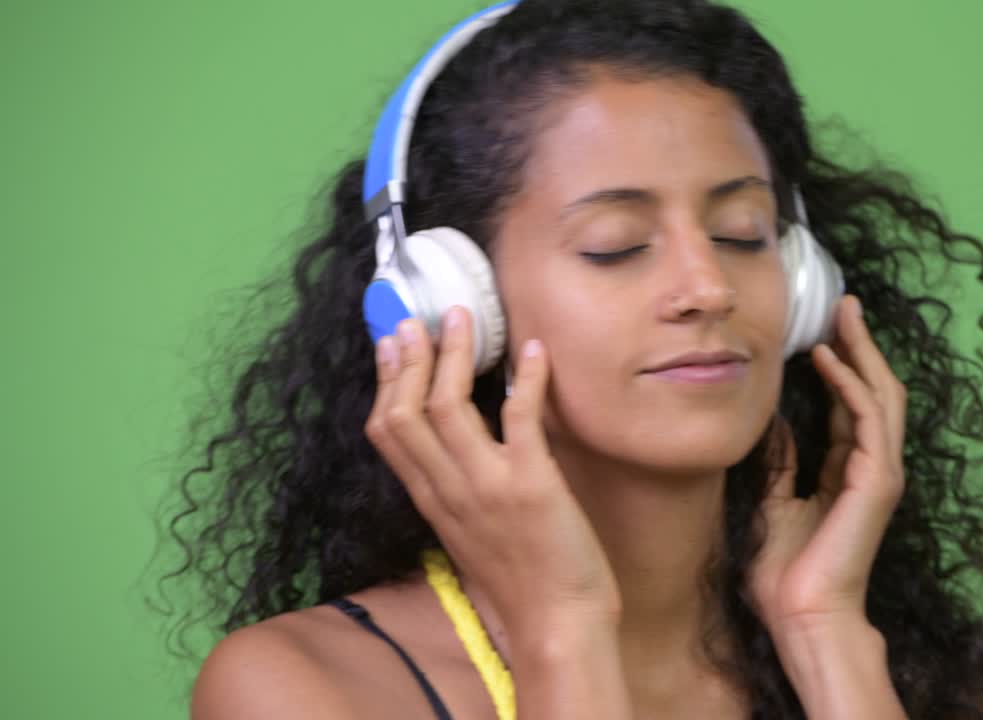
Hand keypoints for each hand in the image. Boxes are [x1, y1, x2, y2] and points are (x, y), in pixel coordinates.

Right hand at [364, 307, 620, 634]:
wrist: (557, 622)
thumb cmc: (522, 578)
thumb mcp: (469, 531)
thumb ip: (455, 487)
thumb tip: (455, 442)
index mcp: (432, 501)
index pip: (386, 432)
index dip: (386, 381)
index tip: (392, 342)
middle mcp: (450, 491)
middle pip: (406, 413)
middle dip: (409, 358)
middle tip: (417, 317)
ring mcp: (488, 487)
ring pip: (447, 408)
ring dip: (453, 355)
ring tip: (463, 318)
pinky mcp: (532, 486)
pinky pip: (519, 419)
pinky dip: (526, 380)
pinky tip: (534, 350)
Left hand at [748, 295, 907, 634]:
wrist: (799, 613)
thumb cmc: (782, 571)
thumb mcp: (771, 499)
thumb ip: (779, 459)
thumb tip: (772, 419)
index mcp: (847, 472)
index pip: (850, 405)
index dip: (839, 366)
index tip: (820, 330)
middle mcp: (870, 467)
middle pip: (873, 391)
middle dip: (860, 345)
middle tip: (844, 306)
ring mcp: (879, 473)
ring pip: (880, 396)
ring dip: (862, 352)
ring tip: (844, 315)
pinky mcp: (877, 481)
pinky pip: (869, 419)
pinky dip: (850, 385)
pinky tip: (828, 358)